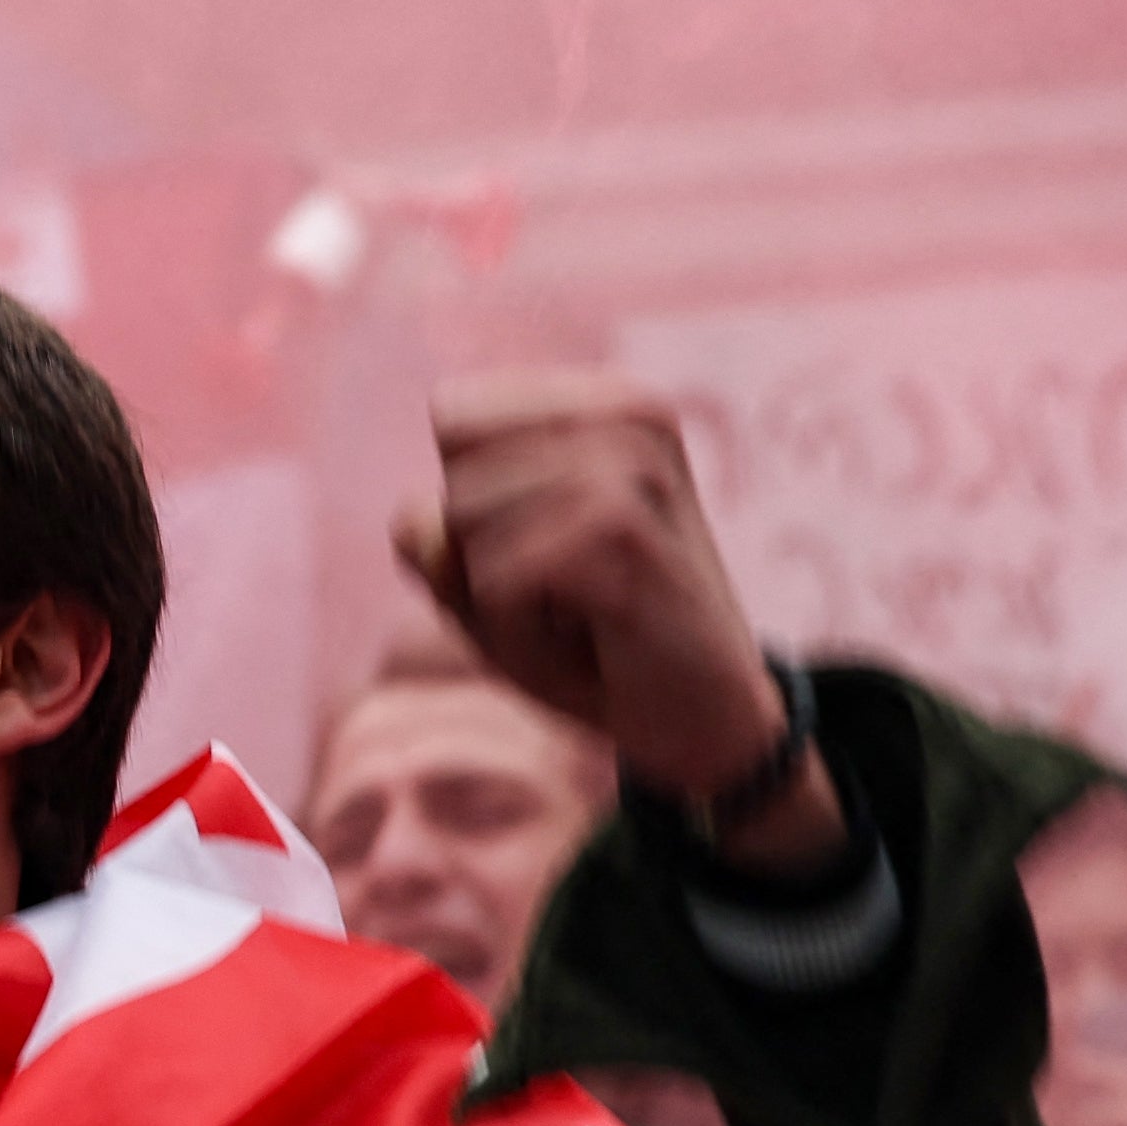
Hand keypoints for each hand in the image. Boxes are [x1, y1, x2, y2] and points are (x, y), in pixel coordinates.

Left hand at [394, 377, 831, 861]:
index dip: (469, 505)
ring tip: (580, 621)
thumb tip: (418, 519)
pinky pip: (497, 582)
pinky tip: (589, 644)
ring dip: (500, 602)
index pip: (457, 415)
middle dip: (482, 561)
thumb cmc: (593, 646)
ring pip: (471, 523)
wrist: (708, 722)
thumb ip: (432, 539)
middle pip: (459, 479)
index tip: (548, 552)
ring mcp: (637, 470)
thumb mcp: (489, 589)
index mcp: (606, 403)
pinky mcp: (630, 534)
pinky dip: (517, 633)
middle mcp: (630, 416)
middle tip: (568, 601)